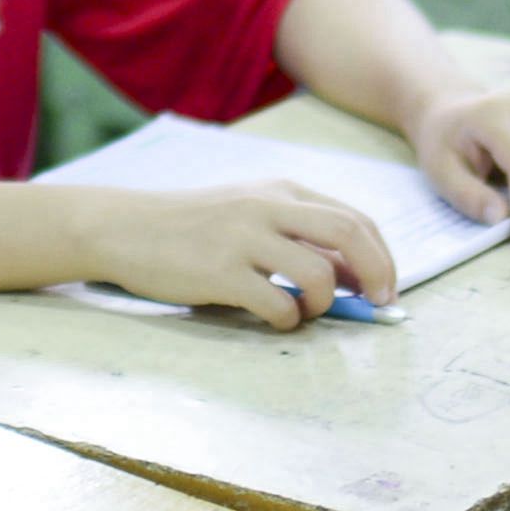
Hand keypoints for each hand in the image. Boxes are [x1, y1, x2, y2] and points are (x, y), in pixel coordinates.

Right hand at [84, 182, 397, 327]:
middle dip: (378, 273)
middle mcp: (267, 206)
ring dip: (324, 304)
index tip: (385, 289)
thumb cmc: (192, 227)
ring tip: (305, 312)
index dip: (382, 257)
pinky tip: (273, 318)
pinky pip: (277, 304)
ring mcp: (243, 237)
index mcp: (281, 190)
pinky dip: (287, 320)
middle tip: (378, 305)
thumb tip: (353, 278)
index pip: (354, 218)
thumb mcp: (249, 214)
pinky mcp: (220, 271)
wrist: (124, 228)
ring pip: (318, 273)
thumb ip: (298, 236)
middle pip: (349, 233)